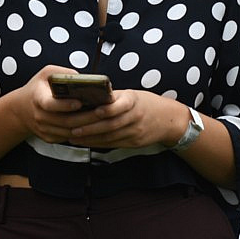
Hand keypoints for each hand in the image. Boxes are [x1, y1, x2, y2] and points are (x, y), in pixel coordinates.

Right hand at [11, 65, 105, 143]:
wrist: (21, 109)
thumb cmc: (38, 88)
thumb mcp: (45, 73)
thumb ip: (62, 73)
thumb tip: (81, 78)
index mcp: (37, 98)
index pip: (50, 105)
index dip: (65, 105)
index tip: (80, 102)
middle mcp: (39, 116)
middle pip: (65, 121)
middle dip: (85, 117)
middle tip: (102, 111)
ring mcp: (44, 129)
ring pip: (69, 132)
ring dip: (87, 127)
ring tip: (102, 119)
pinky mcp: (49, 138)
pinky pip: (68, 138)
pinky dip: (82, 133)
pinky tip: (94, 126)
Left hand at [65, 89, 184, 148]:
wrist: (168, 120)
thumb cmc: (144, 103)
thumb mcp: (132, 94)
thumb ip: (112, 97)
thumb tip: (87, 97)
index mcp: (133, 101)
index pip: (119, 106)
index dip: (106, 110)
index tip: (91, 111)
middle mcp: (135, 117)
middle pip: (110, 124)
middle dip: (89, 127)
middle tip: (70, 127)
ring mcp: (135, 132)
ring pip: (109, 136)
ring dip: (89, 138)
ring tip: (72, 136)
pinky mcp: (133, 142)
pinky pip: (113, 144)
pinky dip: (97, 143)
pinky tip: (85, 142)